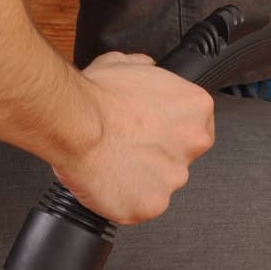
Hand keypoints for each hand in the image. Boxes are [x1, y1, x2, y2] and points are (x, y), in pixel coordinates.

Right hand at [52, 51, 216, 224]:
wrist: (75, 124)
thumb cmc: (97, 96)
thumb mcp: (126, 63)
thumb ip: (146, 69)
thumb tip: (146, 69)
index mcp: (195, 108)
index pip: (195, 124)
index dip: (169, 129)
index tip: (152, 130)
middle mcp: (193, 143)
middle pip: (180, 156)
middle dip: (157, 154)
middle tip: (128, 146)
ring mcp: (174, 177)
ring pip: (161, 182)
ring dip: (141, 177)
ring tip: (113, 162)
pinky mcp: (152, 205)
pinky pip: (140, 206)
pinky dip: (125, 199)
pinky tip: (108, 181)